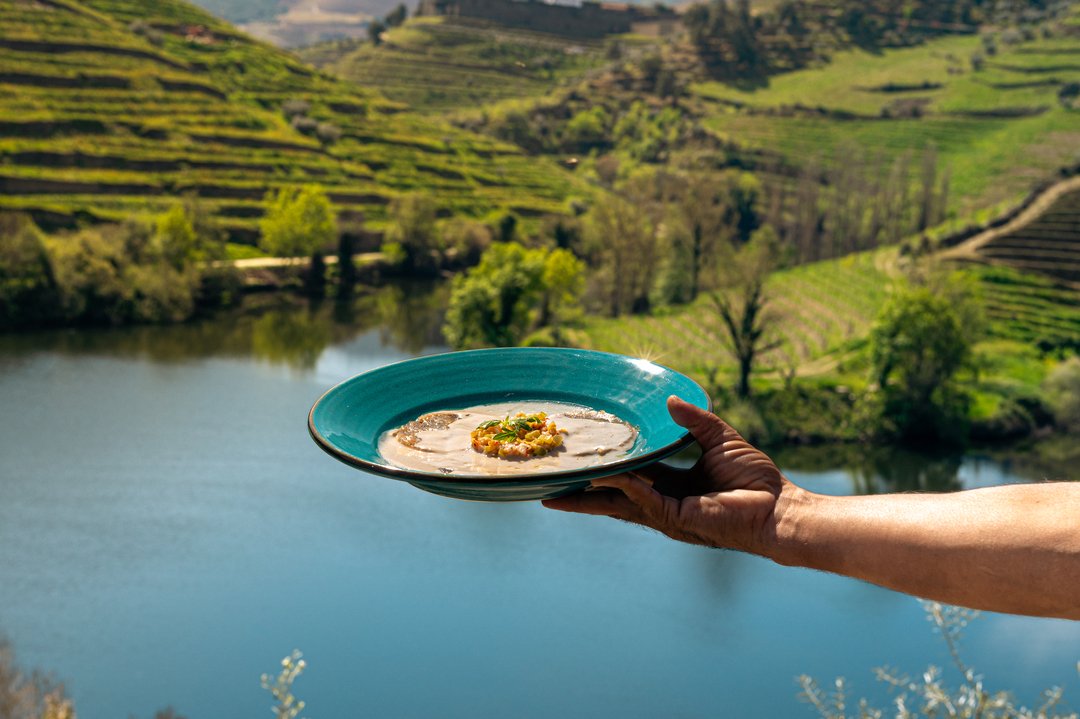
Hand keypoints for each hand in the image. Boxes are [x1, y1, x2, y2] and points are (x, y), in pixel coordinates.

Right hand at [542, 396, 788, 554]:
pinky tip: (607, 474)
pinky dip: (623, 486)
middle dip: (579, 493)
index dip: (604, 467)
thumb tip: (669, 399)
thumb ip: (694, 420)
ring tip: (555, 489)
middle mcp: (661, 501)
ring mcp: (665, 513)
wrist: (777, 507)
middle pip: (610, 495)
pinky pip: (641, 499)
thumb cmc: (755, 479)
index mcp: (669, 485)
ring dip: (589, 494)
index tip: (578, 458)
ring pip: (617, 502)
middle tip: (548, 484)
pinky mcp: (675, 518)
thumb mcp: (719, 438)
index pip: (627, 475)